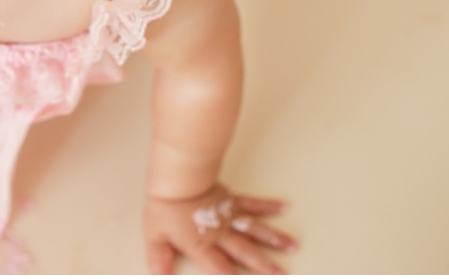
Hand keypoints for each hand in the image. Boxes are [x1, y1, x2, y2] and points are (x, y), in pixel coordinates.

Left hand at [144, 184, 296, 273]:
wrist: (175, 179)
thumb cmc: (164, 206)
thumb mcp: (155, 236)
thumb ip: (159, 258)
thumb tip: (158, 276)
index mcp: (202, 246)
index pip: (221, 269)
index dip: (234, 279)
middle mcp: (221, 234)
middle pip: (246, 253)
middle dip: (265, 266)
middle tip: (283, 274)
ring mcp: (229, 216)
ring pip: (255, 230)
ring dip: (274, 239)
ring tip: (293, 247)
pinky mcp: (231, 200)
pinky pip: (253, 204)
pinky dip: (268, 206)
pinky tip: (284, 207)